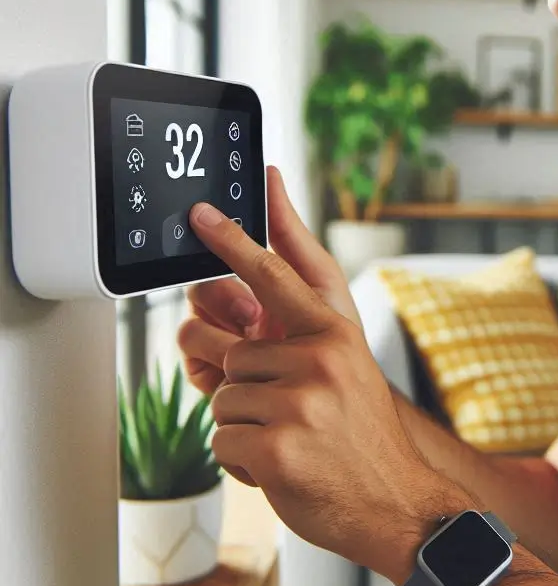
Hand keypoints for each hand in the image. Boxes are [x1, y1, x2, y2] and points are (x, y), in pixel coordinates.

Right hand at [178, 166, 360, 398]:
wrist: (335, 409)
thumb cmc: (339, 342)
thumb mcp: (322, 284)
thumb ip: (292, 233)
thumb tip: (271, 175)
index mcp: (264, 284)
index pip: (228, 251)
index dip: (219, 232)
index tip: (203, 213)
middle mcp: (238, 310)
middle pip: (203, 285)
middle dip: (227, 298)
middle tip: (253, 314)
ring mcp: (222, 343)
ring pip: (192, 323)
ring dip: (223, 335)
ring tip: (256, 350)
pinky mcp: (210, 376)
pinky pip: (190, 357)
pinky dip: (212, 364)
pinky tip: (238, 372)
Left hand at [188, 200, 469, 579]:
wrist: (398, 504)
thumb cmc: (364, 440)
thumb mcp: (349, 372)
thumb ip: (304, 342)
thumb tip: (241, 333)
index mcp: (336, 334)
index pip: (275, 275)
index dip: (233, 241)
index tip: (203, 214)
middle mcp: (319, 359)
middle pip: (233, 355)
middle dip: (246, 389)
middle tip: (286, 416)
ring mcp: (299, 402)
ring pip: (223, 400)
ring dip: (245, 428)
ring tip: (293, 444)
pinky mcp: (277, 447)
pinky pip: (221, 440)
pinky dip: (241, 461)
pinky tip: (283, 469)